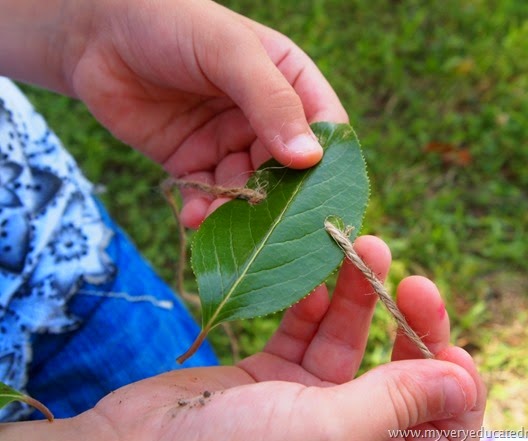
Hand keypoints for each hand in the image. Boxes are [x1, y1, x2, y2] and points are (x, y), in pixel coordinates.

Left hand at [59, 0, 347, 226]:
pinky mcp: (193, 161)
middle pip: (287, 168)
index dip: (327, 159)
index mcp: (287, 81)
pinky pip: (207, 195)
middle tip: (271, 226)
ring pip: (247, 188)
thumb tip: (310, 157)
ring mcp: (227, 141)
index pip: (325, 125)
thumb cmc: (172, 23)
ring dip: (238, 211)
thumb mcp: (230, 52)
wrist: (97, 33)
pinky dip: (203, 211)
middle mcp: (262, 117)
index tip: (322, 192)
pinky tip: (194, 218)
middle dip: (279, 196)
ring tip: (221, 223)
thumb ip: (271, 101)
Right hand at [68, 236, 484, 440]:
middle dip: (404, 321)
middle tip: (406, 274)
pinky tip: (314, 274)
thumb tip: (462, 383)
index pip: (439, 428)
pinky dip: (311, 304)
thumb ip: (396, 403)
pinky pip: (302, 334)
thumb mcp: (325, 431)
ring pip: (347, 343)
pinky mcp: (269, 378)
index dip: (450, 385)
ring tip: (364, 243)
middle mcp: (344, 437)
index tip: (446, 341)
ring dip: (355, 295)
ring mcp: (304, 405)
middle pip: (397, 374)